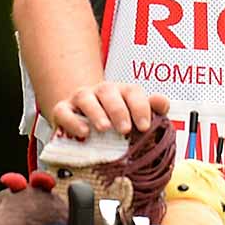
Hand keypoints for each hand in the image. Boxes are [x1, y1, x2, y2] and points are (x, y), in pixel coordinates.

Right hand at [49, 83, 169, 139]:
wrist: (86, 122)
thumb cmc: (116, 122)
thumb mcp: (136, 117)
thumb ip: (153, 110)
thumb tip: (162, 103)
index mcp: (123, 92)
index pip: (133, 92)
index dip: (140, 107)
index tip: (145, 126)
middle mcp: (101, 91)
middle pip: (109, 92)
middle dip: (119, 111)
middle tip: (125, 129)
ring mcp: (81, 99)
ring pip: (86, 98)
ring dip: (96, 113)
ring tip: (104, 128)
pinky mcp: (62, 110)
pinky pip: (64, 111)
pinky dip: (72, 121)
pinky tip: (83, 132)